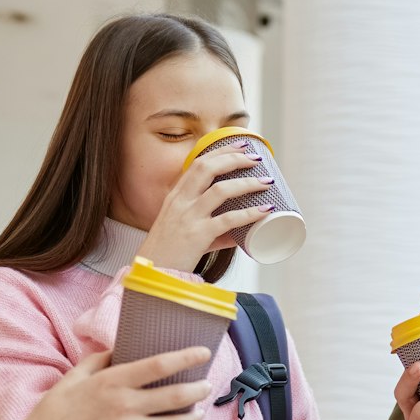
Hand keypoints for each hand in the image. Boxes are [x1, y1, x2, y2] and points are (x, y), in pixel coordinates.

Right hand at [13, 349, 213, 419]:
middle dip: (199, 389)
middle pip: (177, 396)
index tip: (203, 353)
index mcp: (113, 382)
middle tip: (206, 385)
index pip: (159, 365)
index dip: (187, 357)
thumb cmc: (57, 409)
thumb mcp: (75, 375)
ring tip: (198, 413)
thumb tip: (120, 348)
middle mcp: (125, 406)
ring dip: (194, 417)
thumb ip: (101, 359)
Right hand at [135, 148, 275, 272]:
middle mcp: (180, 202)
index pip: (197, 163)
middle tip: (256, 158)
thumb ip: (212, 230)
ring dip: (247, 183)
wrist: (153, 274)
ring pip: (221, 191)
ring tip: (266, 182)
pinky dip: (250, 214)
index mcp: (175, 196)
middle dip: (234, 158)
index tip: (240, 145)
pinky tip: (265, 211)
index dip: (221, 151)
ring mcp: (188, 218)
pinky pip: (228, 220)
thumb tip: (240, 235)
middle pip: (208, 168)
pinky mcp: (197, 236)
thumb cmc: (170, 253)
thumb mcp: (184, 231)